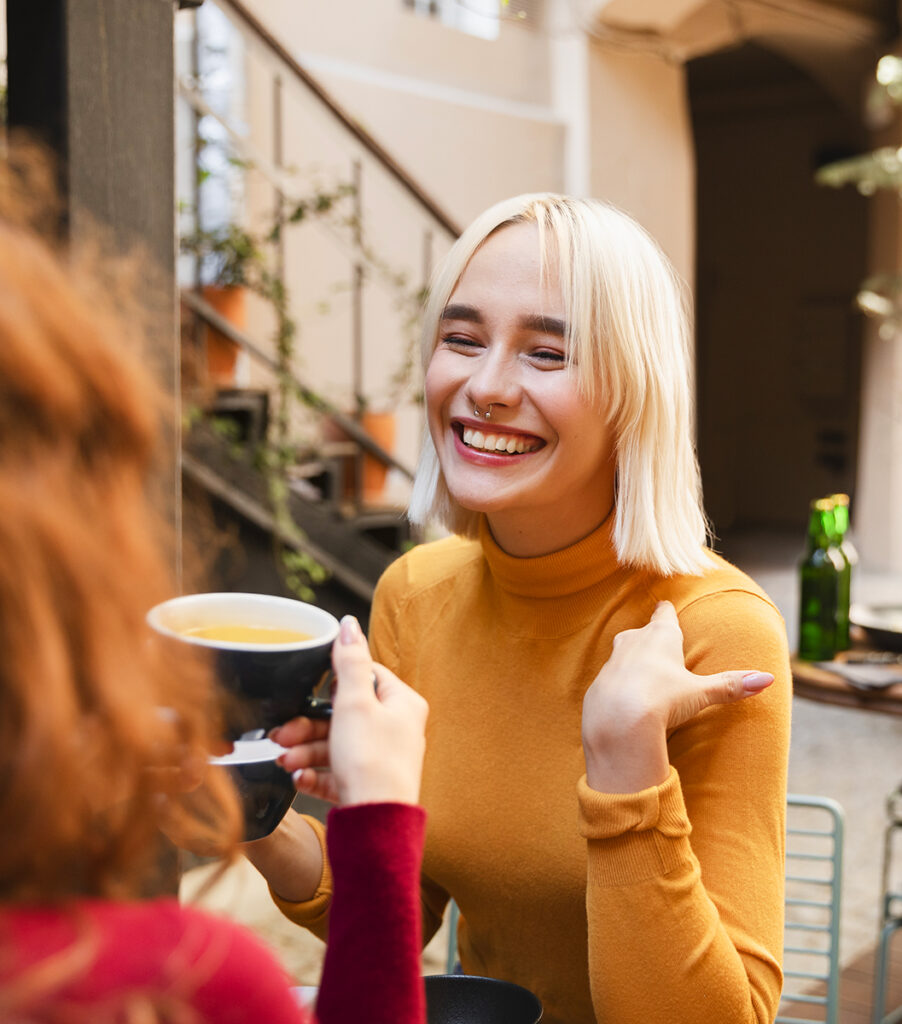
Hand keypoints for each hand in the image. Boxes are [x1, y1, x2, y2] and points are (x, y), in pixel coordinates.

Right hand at [272, 615, 427, 805]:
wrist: (375, 825)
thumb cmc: (371, 761)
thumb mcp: (355, 702)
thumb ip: (350, 661)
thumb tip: (349, 624)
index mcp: (402, 704)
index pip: (367, 676)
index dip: (335, 682)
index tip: (310, 690)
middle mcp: (396, 730)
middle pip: (344, 715)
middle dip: (307, 725)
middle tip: (282, 733)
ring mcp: (382, 760)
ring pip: (335, 745)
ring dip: (305, 751)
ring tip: (284, 760)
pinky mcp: (367, 786)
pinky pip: (336, 772)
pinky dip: (315, 773)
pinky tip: (298, 778)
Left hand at [581, 601, 773, 792]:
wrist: (617, 721)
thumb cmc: (661, 698)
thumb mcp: (700, 693)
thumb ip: (731, 685)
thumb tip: (767, 679)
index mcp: (660, 636)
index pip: (664, 615)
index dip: (667, 612)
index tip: (665, 606)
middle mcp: (633, 642)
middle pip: (641, 632)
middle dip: (649, 637)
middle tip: (657, 641)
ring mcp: (612, 661)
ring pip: (623, 654)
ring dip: (631, 661)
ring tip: (641, 673)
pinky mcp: (598, 684)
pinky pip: (611, 681)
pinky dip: (618, 686)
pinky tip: (625, 699)